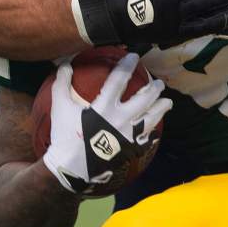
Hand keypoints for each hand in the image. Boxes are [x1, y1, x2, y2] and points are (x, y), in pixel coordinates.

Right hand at [41, 55, 172, 194]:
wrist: (72, 169)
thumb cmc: (65, 136)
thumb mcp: (60, 107)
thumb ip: (62, 83)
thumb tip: (64, 63)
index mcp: (104, 106)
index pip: (120, 79)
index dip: (128, 65)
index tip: (134, 56)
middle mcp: (120, 119)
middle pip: (145, 98)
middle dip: (154, 87)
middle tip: (158, 82)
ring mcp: (128, 135)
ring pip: (153, 117)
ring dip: (162, 106)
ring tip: (167, 101)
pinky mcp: (131, 149)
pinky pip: (148, 137)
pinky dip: (154, 130)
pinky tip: (156, 127)